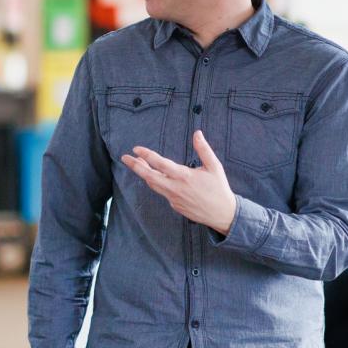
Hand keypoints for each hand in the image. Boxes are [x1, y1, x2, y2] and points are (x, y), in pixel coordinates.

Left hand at [120, 131, 237, 234]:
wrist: (222, 214)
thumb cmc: (219, 188)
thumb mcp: (214, 166)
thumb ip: (204, 149)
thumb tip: (197, 133)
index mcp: (184, 176)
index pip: (160, 164)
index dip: (147, 155)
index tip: (136, 149)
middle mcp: (175, 188)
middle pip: (149, 177)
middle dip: (135, 166)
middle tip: (125, 158)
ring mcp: (173, 198)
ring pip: (153, 185)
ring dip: (144, 174)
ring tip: (137, 163)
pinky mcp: (174, 206)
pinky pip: (163, 192)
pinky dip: (157, 183)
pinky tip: (156, 176)